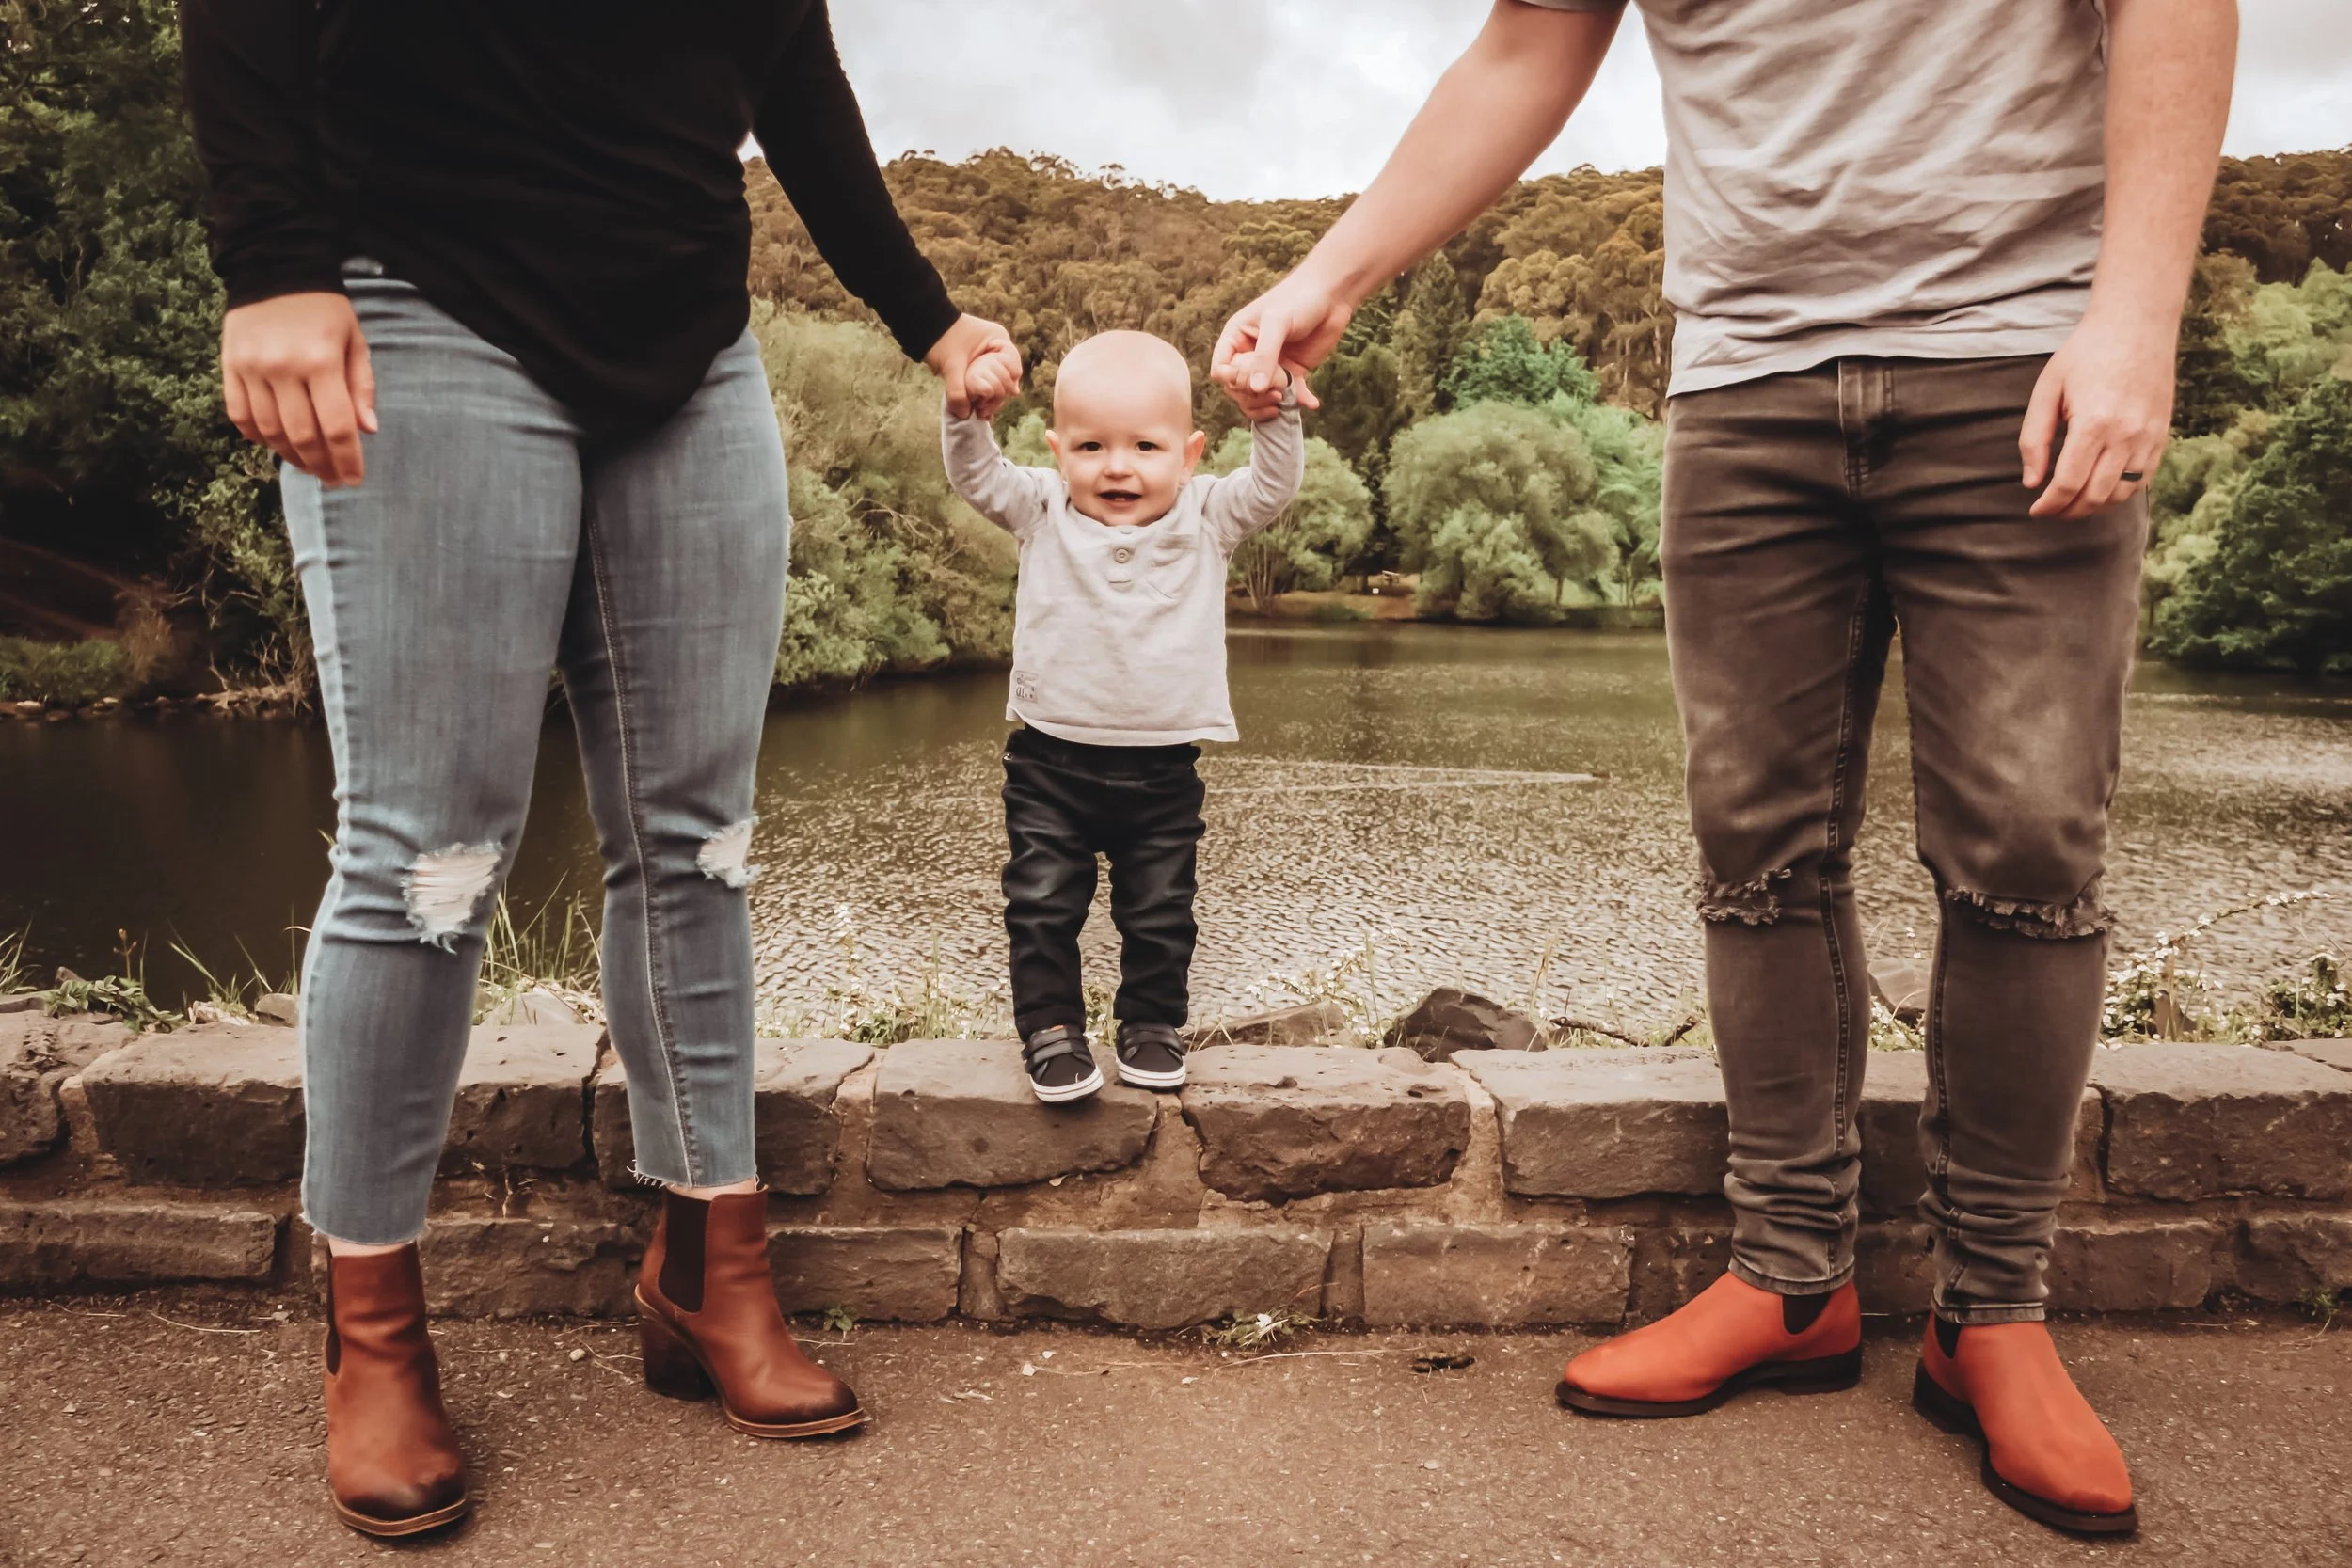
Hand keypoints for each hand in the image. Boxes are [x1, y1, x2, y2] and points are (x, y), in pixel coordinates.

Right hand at [220, 292, 376, 487]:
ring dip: (290, 456)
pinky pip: (239, 415)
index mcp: (321, 362)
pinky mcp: (229, 366)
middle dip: (321, 465)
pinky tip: (275, 445)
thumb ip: (361, 386)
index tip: (353, 479)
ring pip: (269, 431)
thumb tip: (366, 431)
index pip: (335, 427)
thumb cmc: (324, 308)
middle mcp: (283, 369)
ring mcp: (251, 369)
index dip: (346, 460)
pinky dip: (257, 437)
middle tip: (332, 480)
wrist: (274, 268)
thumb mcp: (354, 341)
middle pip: (302, 435)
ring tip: (309, 466)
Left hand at [926, 313, 1021, 418]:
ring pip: (999, 384)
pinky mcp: (982, 367)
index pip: (1013, 366)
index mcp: (998, 339)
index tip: (991, 396)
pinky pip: (988, 384)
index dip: (1006, 383)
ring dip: (991, 399)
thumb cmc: (940, 339)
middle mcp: (998, 349)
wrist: (924, 328)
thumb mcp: (950, 365)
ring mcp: (991, 358)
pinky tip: (979, 410)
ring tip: (980, 412)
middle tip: (982, 410)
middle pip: (1008, 378)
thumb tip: (964, 414)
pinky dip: (984, 397)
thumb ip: (957, 390)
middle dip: (997, 396)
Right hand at [1211, 271, 1341, 417]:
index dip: (1232, 381)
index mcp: (1236, 338)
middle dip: (1253, 397)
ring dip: (1269, 404)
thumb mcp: (1277, 323)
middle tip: (1275, 393)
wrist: (1332, 295)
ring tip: (1284, 401)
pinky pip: (1289, 395)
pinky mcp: (1293, 372)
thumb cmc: (1298, 299)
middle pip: (1238, 389)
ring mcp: (1271, 366)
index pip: (1221, 370)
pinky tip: (1311, 403)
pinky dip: (1299, 401)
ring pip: (1259, 397)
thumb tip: (1255, 389)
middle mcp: (1249, 354)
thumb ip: (1265, 356)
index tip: (1251, 379)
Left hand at [2020, 307, 2175, 518]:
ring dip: (2094, 506)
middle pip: (2095, 496)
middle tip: (2050, 510)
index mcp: (2094, 424)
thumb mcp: (2047, 390)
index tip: (2035, 511)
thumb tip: (2031, 482)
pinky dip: (2119, 493)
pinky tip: (2100, 489)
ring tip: (2072, 503)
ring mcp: (2149, 437)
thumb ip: (2035, 438)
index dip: (2049, 505)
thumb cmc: (2085, 353)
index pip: (2068, 484)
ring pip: (2121, 493)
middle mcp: (2126, 435)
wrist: (2137, 324)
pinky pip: (2142, 479)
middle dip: (2068, 511)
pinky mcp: (2162, 435)